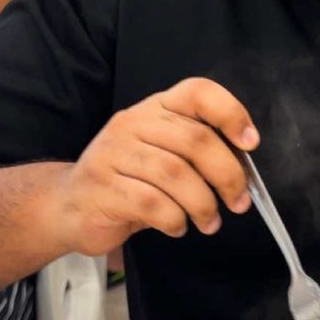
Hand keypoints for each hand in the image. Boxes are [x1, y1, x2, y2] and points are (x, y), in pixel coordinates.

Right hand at [48, 78, 258, 256]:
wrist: (69, 205)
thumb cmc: (129, 180)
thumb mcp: (162, 154)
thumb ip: (197, 153)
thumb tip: (243, 171)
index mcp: (156, 108)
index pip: (197, 92)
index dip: (230, 113)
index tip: (250, 143)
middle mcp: (133, 123)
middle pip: (195, 140)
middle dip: (227, 175)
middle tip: (238, 203)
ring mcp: (113, 153)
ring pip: (176, 174)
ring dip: (203, 204)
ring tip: (210, 222)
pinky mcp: (102, 188)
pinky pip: (152, 203)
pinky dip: (175, 219)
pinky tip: (178, 227)